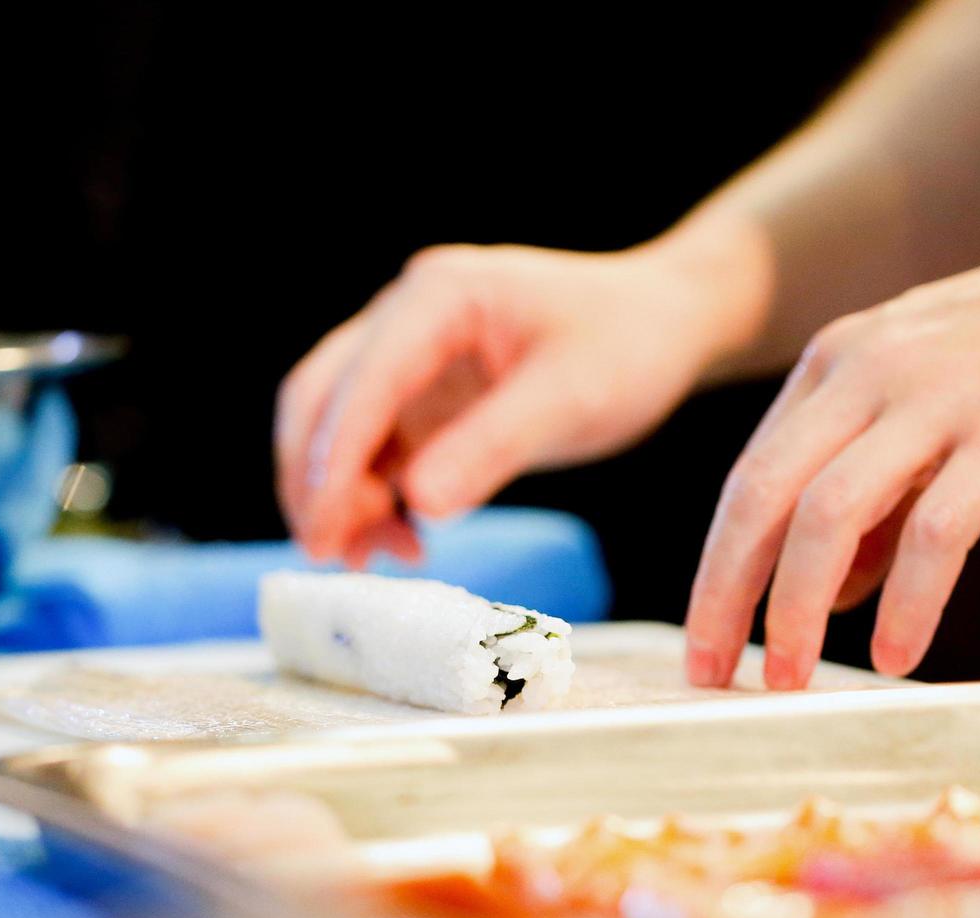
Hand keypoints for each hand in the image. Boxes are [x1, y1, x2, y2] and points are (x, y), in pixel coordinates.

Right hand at [276, 219, 770, 565]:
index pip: (364, 378)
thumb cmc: (628, 344)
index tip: (323, 531)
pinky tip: (405, 540)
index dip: (334, 458)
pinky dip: (372, 496)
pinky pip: (375, 448)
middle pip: (323, 397)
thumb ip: (494, 446)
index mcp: (440, 295)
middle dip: (316, 480)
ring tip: (375, 559)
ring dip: (340, 495)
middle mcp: (409, 315)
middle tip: (327, 557)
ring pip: (340, 427)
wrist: (663, 323)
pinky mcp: (424, 393)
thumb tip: (418, 503)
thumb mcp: (572, 398)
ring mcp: (411, 354)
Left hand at [684, 221, 979, 685]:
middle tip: (709, 671)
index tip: (705, 634)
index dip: (718, 564)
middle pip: (762, 497)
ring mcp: (933, 402)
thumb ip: (867, 492)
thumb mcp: (917, 399)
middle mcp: (864, 376)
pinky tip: (896, 655)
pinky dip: (905, 603)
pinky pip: (934, 533)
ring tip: (788, 677)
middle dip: (725, 593)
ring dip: (796, 607)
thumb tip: (825, 592)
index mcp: (834, 366)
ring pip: (828, 515)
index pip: (751, 478)